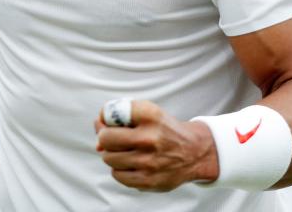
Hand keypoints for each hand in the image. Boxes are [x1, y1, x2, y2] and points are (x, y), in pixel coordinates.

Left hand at [94, 100, 218, 191]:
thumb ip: (120, 118)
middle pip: (106, 138)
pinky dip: (120, 169)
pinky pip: (118, 175)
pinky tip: (131, 164)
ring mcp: (149, 161)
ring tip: (125, 152)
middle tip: (112, 139)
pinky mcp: (148, 180)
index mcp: (151, 115)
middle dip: (105, 138)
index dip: (104, 117)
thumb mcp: (150, 112)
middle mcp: (150, 137)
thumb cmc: (165, 131)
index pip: (113, 111)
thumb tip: (97, 143)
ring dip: (112, 154)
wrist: (194, 152)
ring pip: (109, 158)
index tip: (107, 121)